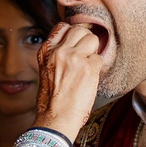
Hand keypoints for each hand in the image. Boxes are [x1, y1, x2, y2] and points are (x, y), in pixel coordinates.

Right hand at [35, 19, 106, 140]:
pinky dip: (98, 69)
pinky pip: (99, 59)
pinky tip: (90, 79)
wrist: (56, 119)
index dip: (73, 35)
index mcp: (46, 51)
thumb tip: (73, 47)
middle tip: (85, 56)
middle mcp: (59, 51)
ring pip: (92, 39)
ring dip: (93, 52)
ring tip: (88, 67)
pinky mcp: (88, 68)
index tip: (76, 45)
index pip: (63, 27)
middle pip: (80, 30)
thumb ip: (57, 56)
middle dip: (85, 41)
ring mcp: (74, 58)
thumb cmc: (51, 101)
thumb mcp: (46, 71)